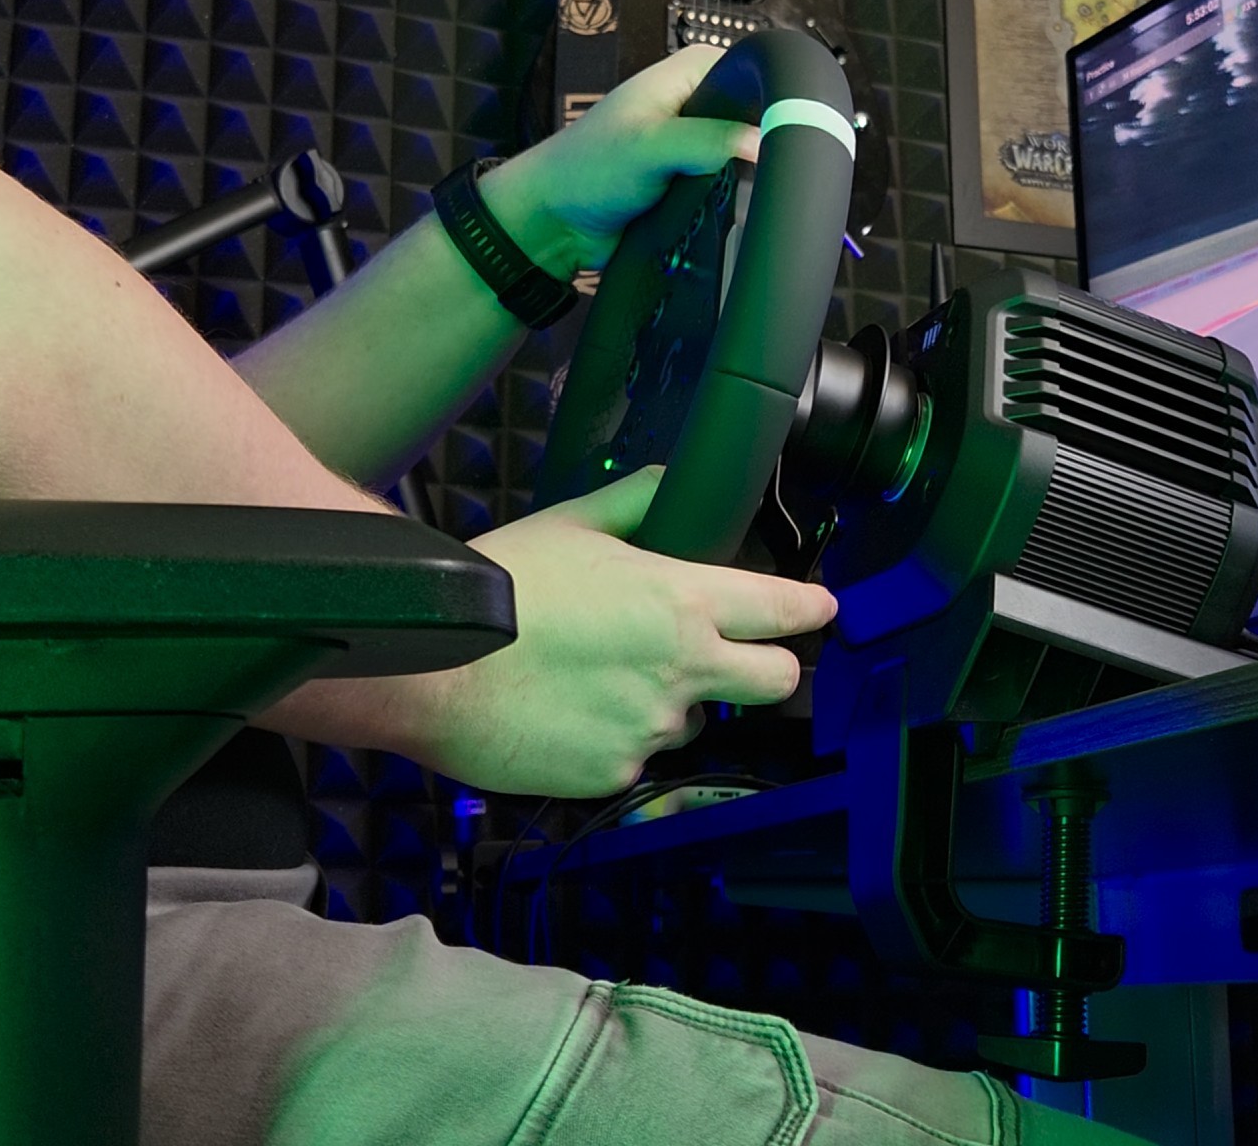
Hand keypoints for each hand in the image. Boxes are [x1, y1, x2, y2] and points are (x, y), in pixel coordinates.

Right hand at [371, 467, 834, 796]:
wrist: (433, 665)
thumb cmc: (500, 587)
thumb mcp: (572, 523)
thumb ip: (637, 501)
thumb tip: (673, 484)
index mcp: (682, 601)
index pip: (781, 610)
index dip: (811, 609)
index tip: (823, 609)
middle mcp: (683, 671)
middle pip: (774, 681)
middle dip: (770, 667)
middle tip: (740, 657)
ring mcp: (652, 729)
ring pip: (694, 721)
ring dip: (673, 703)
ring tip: (603, 679)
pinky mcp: (616, 774)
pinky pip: (637, 757)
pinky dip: (617, 738)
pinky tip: (569, 712)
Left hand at [481, 45, 759, 276]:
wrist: (556, 221)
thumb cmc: (586, 169)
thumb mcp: (648, 146)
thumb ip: (706, 140)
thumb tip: (763, 143)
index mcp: (693, 73)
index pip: (757, 73)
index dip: (776, 102)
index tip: (791, 134)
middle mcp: (700, 103)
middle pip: (760, 120)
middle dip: (764, 149)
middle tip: (767, 176)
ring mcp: (700, 145)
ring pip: (751, 161)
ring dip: (748, 183)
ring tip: (749, 201)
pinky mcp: (698, 182)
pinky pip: (733, 191)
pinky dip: (734, 204)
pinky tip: (737, 215)